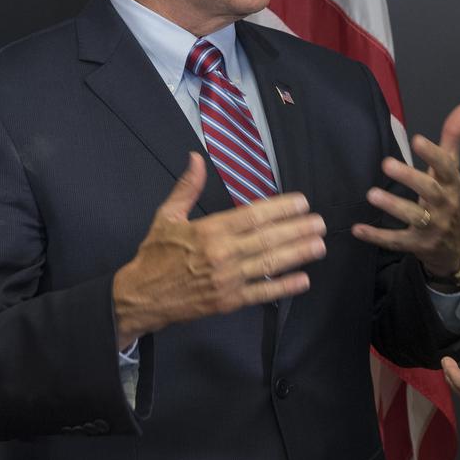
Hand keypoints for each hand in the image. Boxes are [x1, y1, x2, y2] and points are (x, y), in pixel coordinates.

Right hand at [112, 153, 326, 349]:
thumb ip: (187, 188)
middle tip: (320, 223)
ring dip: (298, 254)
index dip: (281, 208)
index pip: (253, 215)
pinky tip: (303, 280)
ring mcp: (228, 280)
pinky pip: (262, 293)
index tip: (302, 202)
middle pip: (268, 238)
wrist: (139, 297)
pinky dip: (284, 287)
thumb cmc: (155, 255)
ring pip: (270, 264)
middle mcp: (222, 254)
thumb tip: (195, 158)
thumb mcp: (167, 217)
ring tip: (319, 245)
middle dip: (298, 230)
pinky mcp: (229, 301)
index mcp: (209, 230)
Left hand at [352, 103, 459, 278]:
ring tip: (372, 194)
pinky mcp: (417, 245)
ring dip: (393, 206)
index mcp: (452, 184)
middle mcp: (445, 205)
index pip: (446, 168)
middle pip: (430, 190)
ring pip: (414, 216)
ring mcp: (432, 227)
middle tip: (386, 164)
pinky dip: (377, 236)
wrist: (453, 248)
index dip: (433, 154)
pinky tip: (358, 229)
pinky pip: (397, 241)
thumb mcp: (451, 171)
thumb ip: (453, 139)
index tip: (417, 140)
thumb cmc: (447, 199)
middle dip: (410, 177)